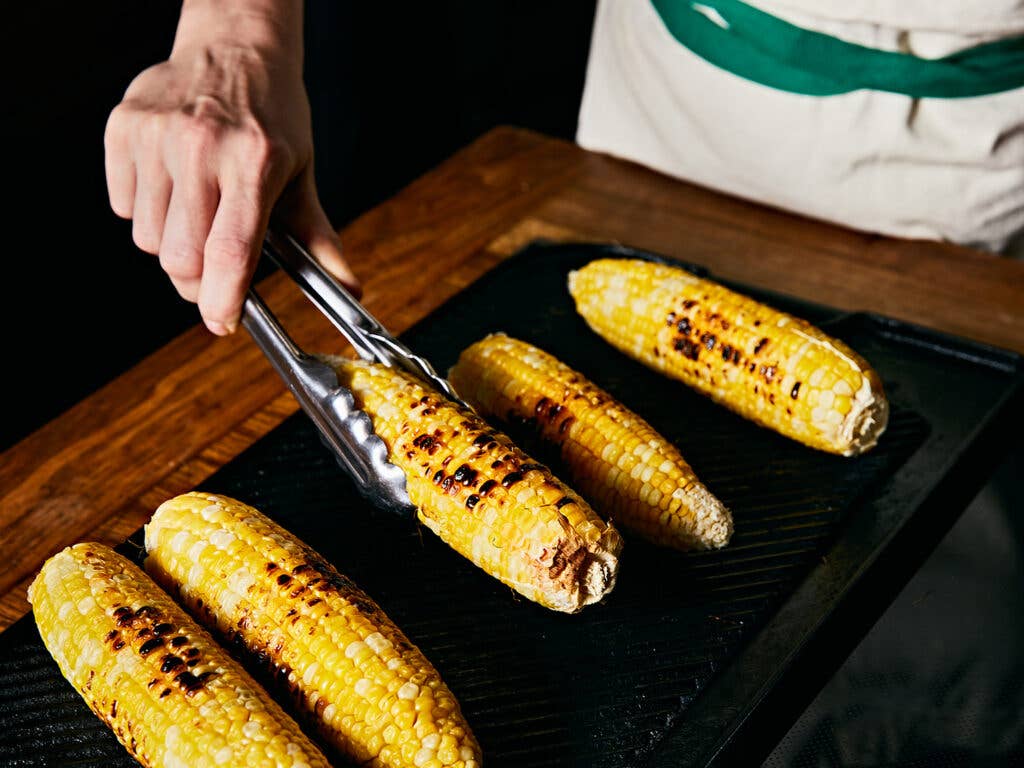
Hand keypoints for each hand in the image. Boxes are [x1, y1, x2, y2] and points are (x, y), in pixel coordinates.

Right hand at [104, 2, 358, 334]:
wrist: (233, 45)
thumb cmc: (272, 113)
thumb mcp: (302, 171)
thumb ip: (318, 237)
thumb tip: (348, 288)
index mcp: (254, 163)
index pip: (231, 251)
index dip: (223, 299)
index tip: (224, 322)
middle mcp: (202, 148)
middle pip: (181, 260)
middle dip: (199, 281)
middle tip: (216, 270)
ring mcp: (157, 136)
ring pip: (149, 240)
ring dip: (173, 244)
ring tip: (199, 211)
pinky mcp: (124, 129)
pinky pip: (124, 207)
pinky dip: (146, 212)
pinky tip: (173, 184)